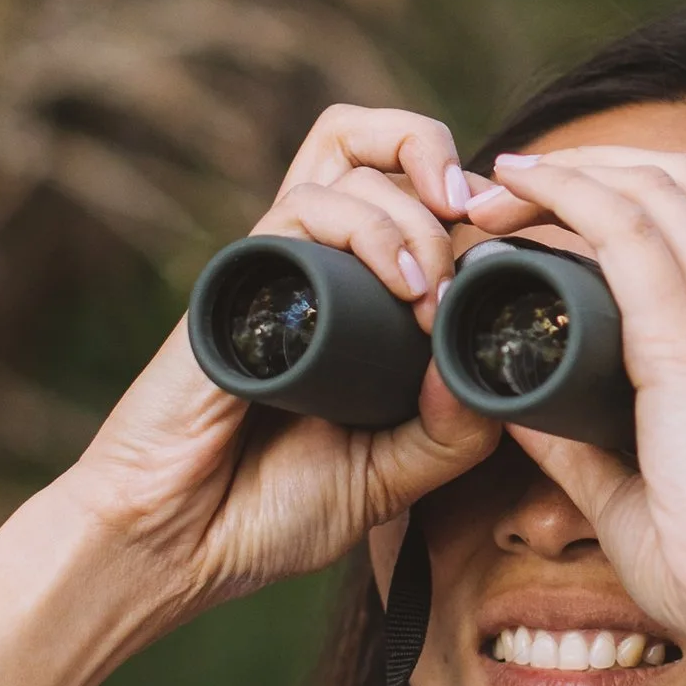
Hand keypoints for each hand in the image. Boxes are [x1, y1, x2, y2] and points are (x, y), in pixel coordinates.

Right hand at [70, 106, 512, 620]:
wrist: (177, 546)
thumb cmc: (269, 510)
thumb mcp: (393, 474)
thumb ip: (449, 431)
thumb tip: (488, 366)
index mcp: (347, 294)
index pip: (403, 187)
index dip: (467, 198)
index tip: (507, 257)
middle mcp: (311, 263)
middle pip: (369, 139)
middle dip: (441, 160)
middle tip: (474, 238)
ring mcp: (272, 265)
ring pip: (344, 156)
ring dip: (412, 211)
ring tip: (433, 291)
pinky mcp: (234, 281)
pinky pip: (299, 208)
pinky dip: (366, 230)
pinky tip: (403, 290)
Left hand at [479, 144, 685, 669]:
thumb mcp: (640, 487)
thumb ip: (581, 445)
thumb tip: (516, 413)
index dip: (619, 185)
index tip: (541, 203)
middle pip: (677, 177)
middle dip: (584, 164)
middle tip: (496, 188)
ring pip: (649, 187)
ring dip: (561, 173)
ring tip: (487, 191)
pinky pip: (625, 230)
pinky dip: (564, 196)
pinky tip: (516, 190)